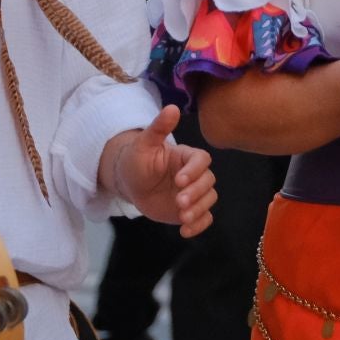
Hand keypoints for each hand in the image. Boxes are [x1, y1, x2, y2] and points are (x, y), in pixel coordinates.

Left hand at [114, 107, 216, 238]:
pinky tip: (185, 231)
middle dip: (196, 193)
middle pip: (208, 182)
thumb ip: (159, 128)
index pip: (202, 160)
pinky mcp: (190, 210)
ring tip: (183, 218)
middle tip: (179, 202)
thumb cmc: (137, 159)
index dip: (195, 170)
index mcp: (187, 157)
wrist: (130, 182)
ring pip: (208, 200)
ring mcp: (193, 193)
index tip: (179, 180)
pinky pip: (203, 218)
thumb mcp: (144, 144)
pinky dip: (199, 226)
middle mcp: (194, 175)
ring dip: (199, 210)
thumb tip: (172, 107)